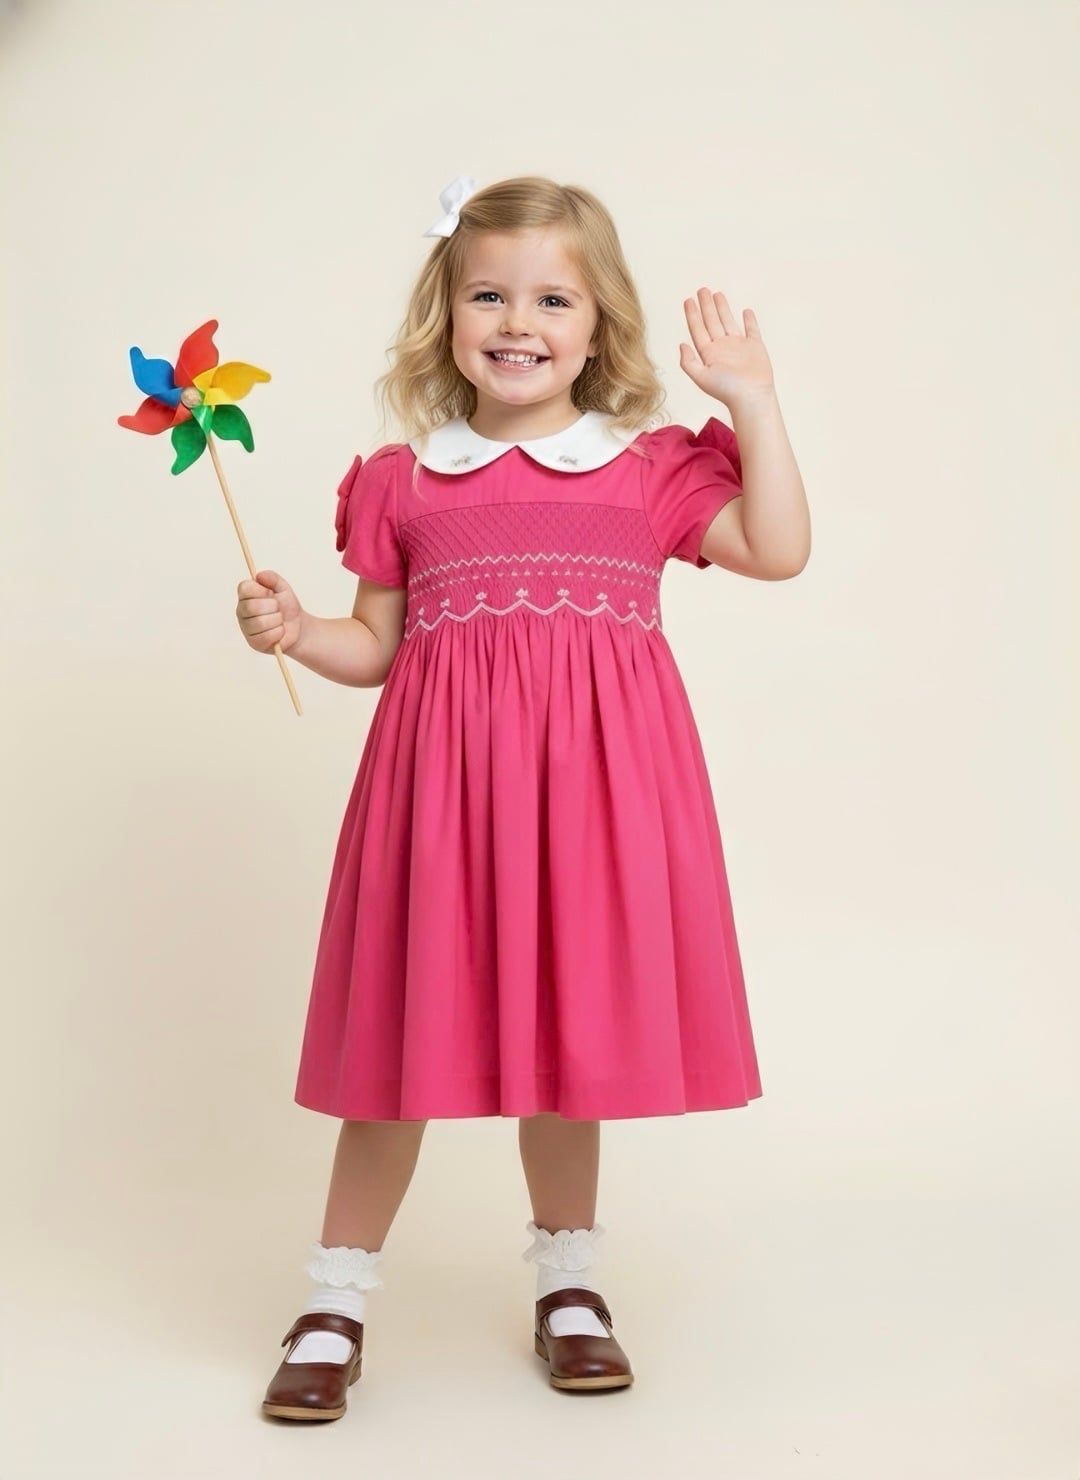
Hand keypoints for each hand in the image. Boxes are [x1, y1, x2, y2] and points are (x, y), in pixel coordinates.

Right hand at [236, 570, 303, 653]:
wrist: (298, 627)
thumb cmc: (287, 606)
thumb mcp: (283, 588)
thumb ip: (272, 578)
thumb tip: (259, 575)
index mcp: (245, 595)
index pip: (244, 588)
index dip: (261, 590)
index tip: (271, 593)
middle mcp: (242, 611)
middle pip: (251, 606)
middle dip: (272, 607)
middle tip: (278, 609)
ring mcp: (246, 628)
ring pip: (260, 622)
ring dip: (277, 620)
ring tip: (280, 620)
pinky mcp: (254, 643)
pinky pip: (266, 636)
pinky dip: (278, 632)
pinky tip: (279, 631)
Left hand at [679, 287, 774, 406]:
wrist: (751, 396)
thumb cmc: (726, 390)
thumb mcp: (701, 377)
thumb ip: (689, 362)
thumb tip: (681, 344)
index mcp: (708, 353)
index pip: (697, 329)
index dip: (692, 314)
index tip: (688, 300)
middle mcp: (722, 347)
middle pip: (711, 321)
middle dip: (706, 305)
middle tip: (702, 289)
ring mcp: (739, 346)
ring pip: (728, 321)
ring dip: (723, 308)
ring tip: (717, 294)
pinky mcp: (755, 347)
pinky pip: (752, 329)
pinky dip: (749, 320)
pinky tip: (746, 311)